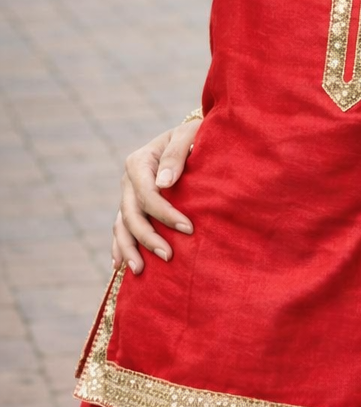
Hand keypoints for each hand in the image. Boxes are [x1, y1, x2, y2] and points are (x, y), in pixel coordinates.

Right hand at [112, 121, 196, 273]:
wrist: (190, 138)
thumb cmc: (194, 136)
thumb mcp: (188, 135)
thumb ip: (175, 155)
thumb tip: (164, 183)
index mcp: (139, 161)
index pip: (148, 194)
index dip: (165, 213)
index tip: (188, 228)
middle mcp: (128, 180)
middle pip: (131, 214)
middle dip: (148, 237)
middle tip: (169, 256)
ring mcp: (127, 195)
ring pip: (121, 225)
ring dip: (129, 249)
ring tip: (140, 271)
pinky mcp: (132, 206)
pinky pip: (121, 229)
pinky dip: (119, 247)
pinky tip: (120, 266)